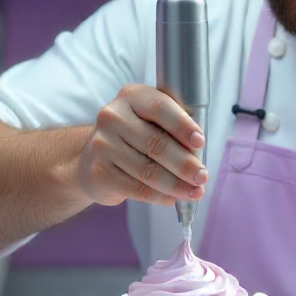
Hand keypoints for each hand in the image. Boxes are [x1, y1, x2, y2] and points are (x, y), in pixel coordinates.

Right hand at [75, 84, 207, 207]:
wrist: (92, 158)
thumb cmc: (134, 136)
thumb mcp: (151, 120)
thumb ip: (174, 127)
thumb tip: (197, 152)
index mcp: (131, 97)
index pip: (160, 108)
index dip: (182, 126)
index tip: (200, 143)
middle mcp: (112, 117)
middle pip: (156, 143)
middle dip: (185, 164)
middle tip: (202, 177)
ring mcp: (102, 145)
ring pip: (148, 171)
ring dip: (176, 185)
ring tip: (195, 192)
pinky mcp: (99, 173)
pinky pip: (136, 188)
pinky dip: (159, 196)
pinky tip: (172, 199)